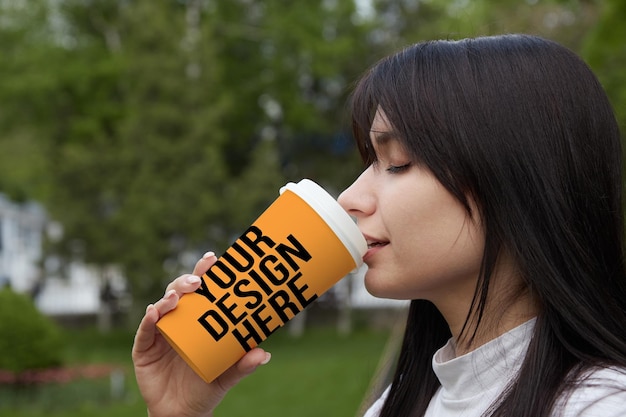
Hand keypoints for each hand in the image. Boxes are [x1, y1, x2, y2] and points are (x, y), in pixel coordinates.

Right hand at [132, 252, 271, 416]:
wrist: (182, 412)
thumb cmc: (206, 385)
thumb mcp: (227, 375)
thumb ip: (243, 365)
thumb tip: (264, 354)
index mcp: (198, 320)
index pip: (201, 291)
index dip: (205, 273)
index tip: (214, 259)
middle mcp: (178, 321)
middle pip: (180, 292)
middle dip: (187, 281)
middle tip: (199, 281)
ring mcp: (160, 333)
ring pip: (161, 306)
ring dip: (168, 298)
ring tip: (176, 297)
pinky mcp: (144, 348)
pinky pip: (145, 331)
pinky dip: (148, 321)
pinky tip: (154, 313)